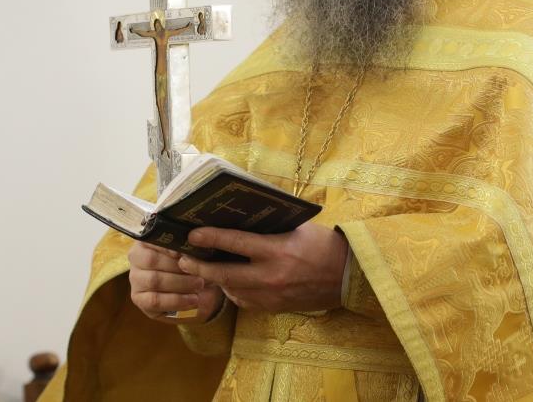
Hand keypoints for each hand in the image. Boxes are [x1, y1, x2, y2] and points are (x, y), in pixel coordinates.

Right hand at [127, 242, 224, 322]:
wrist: (195, 290)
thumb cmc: (193, 266)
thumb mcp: (194, 254)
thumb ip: (190, 249)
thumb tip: (190, 250)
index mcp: (148, 240)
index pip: (153, 239)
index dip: (169, 246)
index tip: (186, 253)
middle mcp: (137, 257)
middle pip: (152, 260)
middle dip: (179, 267)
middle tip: (200, 272)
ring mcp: (136, 278)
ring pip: (154, 280)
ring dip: (180, 283)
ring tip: (199, 285)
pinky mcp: (139, 298)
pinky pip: (155, 300)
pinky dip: (176, 300)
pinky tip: (192, 299)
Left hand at [178, 222, 348, 312]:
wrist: (348, 276)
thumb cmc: (323, 245)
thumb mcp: (296, 229)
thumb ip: (268, 229)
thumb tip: (239, 223)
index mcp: (277, 250)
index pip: (235, 243)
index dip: (210, 238)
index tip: (191, 235)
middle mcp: (270, 276)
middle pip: (224, 274)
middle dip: (200, 267)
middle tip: (184, 260)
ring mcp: (271, 296)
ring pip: (231, 290)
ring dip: (216, 279)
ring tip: (204, 269)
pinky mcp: (274, 308)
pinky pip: (245, 301)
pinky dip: (235, 290)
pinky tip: (232, 281)